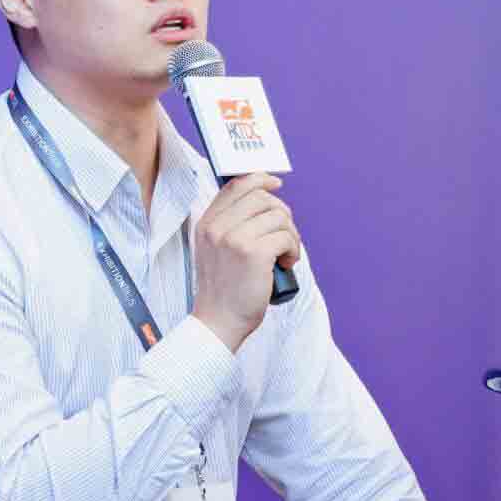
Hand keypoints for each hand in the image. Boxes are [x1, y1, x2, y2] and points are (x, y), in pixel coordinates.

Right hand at [190, 173, 300, 351]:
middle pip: (262, 198)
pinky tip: (286, 263)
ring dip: (291, 235)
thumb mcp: (214, 249)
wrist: (218, 321)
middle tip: (285, 237)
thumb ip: (230, 224)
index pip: (236, 186)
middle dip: (282, 214)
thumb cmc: (223, 289)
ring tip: (285, 255)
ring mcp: (234, 238)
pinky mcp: (253, 253)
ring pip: (278, 217)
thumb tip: (265, 199)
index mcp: (207, 223)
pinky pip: (285, 237)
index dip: (260, 179)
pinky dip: (293, 249)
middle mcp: (217, 227)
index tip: (276, 184)